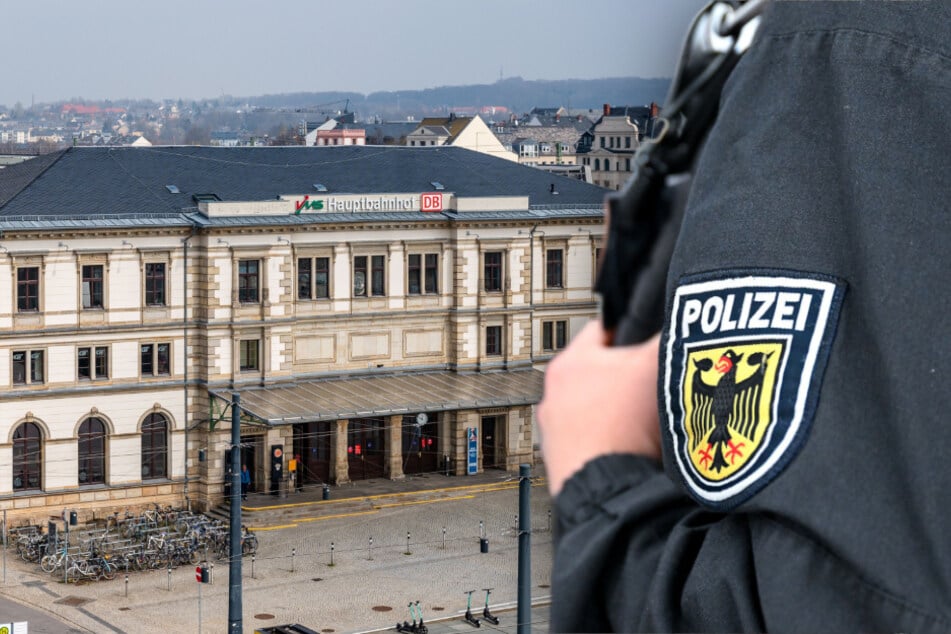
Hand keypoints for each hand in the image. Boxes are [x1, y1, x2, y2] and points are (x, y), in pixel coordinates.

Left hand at [538, 320, 660, 495]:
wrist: (610, 492)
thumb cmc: (622, 427)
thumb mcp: (656, 367)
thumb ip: (669, 339)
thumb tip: (685, 325)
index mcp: (568, 365)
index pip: (603, 330)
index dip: (634, 332)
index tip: (650, 341)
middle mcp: (553, 398)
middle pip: (601, 373)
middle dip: (629, 377)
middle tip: (655, 383)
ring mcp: (556, 434)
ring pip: (598, 411)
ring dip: (622, 413)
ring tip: (648, 421)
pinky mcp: (567, 463)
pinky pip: (597, 442)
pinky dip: (616, 442)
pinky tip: (636, 448)